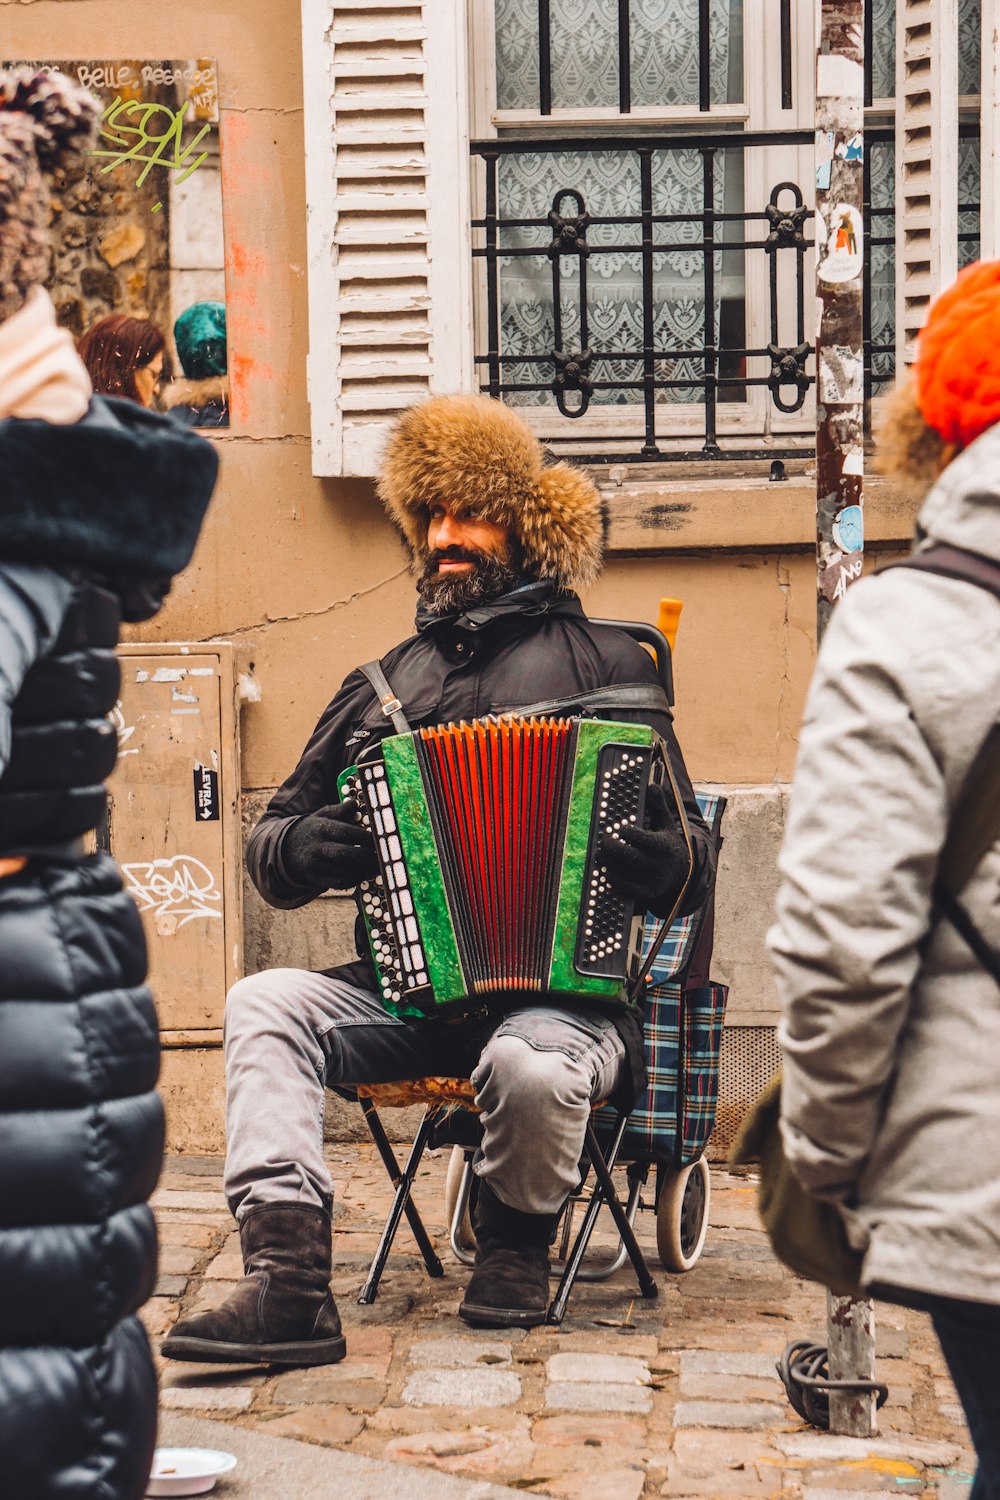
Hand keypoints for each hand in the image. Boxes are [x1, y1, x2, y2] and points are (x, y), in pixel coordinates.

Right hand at [282, 799, 377, 890]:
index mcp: (321, 828)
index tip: (381, 838)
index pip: (345, 832)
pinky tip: (367, 872)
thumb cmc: (315, 829)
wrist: (289, 849)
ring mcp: (317, 865)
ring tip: (380, 865)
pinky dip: (357, 879)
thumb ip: (340, 810)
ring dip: (365, 870)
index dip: (364, 837)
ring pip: (344, 871)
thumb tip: (355, 804)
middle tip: (383, 855)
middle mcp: (318, 848)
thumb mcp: (323, 815)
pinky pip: (341, 883)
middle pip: (344, 854)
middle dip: (366, 855)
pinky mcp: (319, 879)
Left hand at [599, 782, 690, 917]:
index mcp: (664, 846)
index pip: (643, 839)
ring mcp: (653, 881)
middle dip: (612, 847)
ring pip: (624, 872)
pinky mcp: (646, 893)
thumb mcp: (666, 824)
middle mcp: (659, 865)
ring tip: (600, 853)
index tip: (619, 828)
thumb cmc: (668, 844)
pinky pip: (625, 887)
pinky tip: (606, 869)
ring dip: (607, 862)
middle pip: (630, 856)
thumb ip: (658, 806)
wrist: (684, 874)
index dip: (627, 833)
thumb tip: (652, 785)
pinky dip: (612, 878)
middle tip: (602, 840)